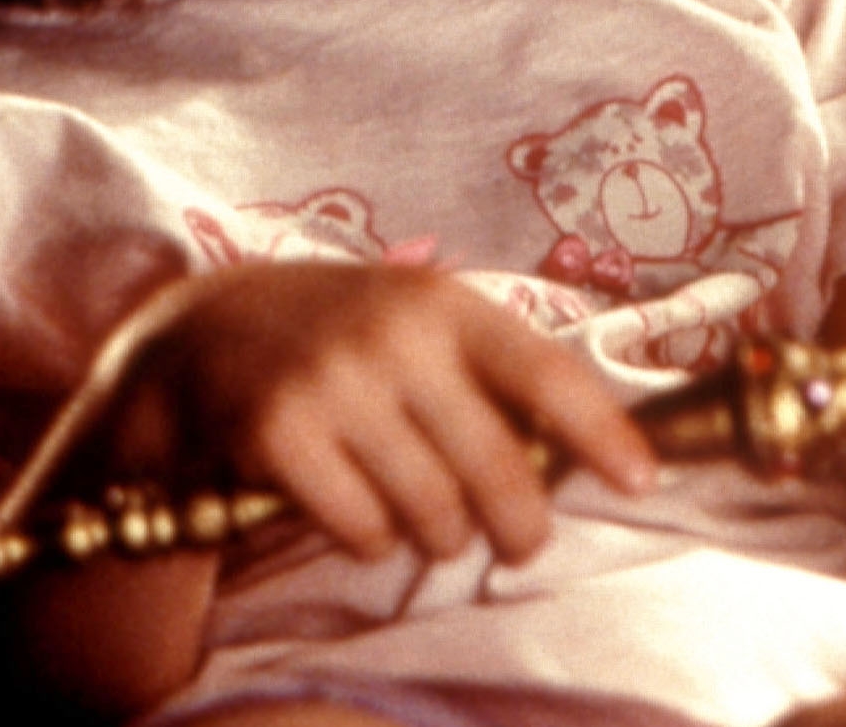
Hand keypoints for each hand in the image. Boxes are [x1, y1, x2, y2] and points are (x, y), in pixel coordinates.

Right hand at [7, 261, 656, 567]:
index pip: (546, 373)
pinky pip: (362, 530)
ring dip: (438, 536)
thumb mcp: (418, 320)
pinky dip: (369, 541)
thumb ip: (489, 373)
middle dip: (520, 524)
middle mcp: (396, 336)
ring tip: (425, 518)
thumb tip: (581, 453)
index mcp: (446, 303)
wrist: (202, 328)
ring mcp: (335, 382)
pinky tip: (357, 514)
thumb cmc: (339, 334)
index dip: (602, 434)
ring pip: (434, 513)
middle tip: (519, 541)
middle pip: (499, 469)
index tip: (642, 479)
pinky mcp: (279, 432)